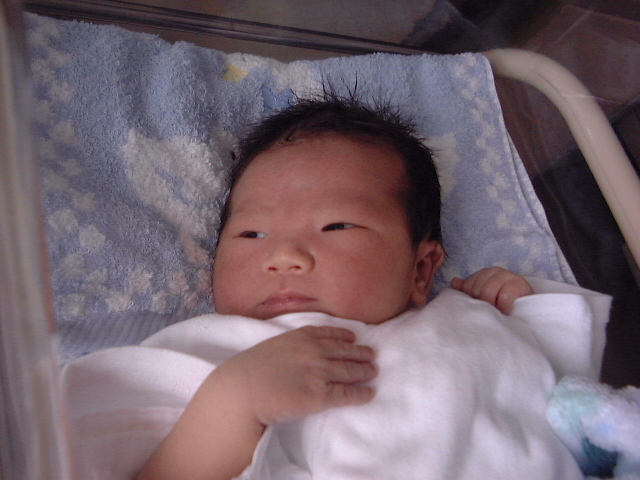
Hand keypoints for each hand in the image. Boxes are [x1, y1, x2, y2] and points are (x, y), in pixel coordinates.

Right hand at [215, 325, 376, 425]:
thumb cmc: (251, 369)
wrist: (244, 389)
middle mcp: (315, 351)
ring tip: (373, 371)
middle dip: (361, 353)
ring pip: (350, 371)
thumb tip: (299, 351)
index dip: (345, 335)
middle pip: (345, 351)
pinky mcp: (321, 396)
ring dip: (364, 371)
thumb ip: (291, 344)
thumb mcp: (273, 344)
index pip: (330, 333)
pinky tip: (369, 393)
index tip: (354, 336)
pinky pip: (347, 394)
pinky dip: (361, 393)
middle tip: (371, 354)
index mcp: (302, 336)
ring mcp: (320, 372)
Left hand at [451, 267, 532, 314]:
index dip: (471, 301)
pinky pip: (504, 297)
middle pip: (476, 290)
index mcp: (483, 273)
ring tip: (496, 314)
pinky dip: (504, 307)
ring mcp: (506, 274)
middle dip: (481, 305)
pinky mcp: (518, 282)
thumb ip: (468, 290)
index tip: (478, 310)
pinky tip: (506, 312)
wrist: (530, 307)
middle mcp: (493, 270)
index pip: (467, 286)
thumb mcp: (484, 296)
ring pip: (488, 292)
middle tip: (488, 314)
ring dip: (492, 307)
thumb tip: (454, 282)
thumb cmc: (503, 302)